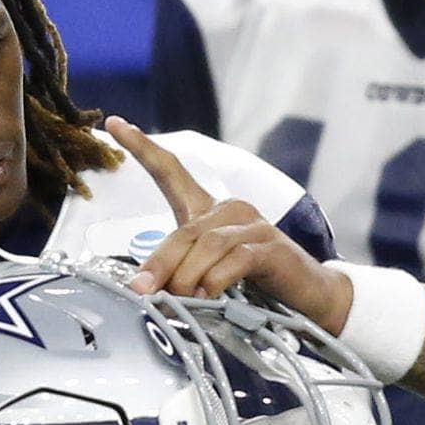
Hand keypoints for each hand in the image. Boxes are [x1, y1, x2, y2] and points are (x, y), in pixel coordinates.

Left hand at [104, 117, 354, 334]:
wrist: (310, 295)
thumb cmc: (256, 282)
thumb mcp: (210, 273)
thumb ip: (181, 270)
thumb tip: (146, 288)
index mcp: (211, 210)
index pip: (172, 171)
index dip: (143, 148)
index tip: (115, 124)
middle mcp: (231, 209)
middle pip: (184, 232)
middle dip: (160, 264)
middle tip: (143, 290)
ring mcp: (254, 225)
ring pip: (207, 245)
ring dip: (188, 277)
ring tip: (183, 300)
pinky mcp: (270, 247)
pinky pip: (235, 260)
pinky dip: (216, 280)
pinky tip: (209, 296)